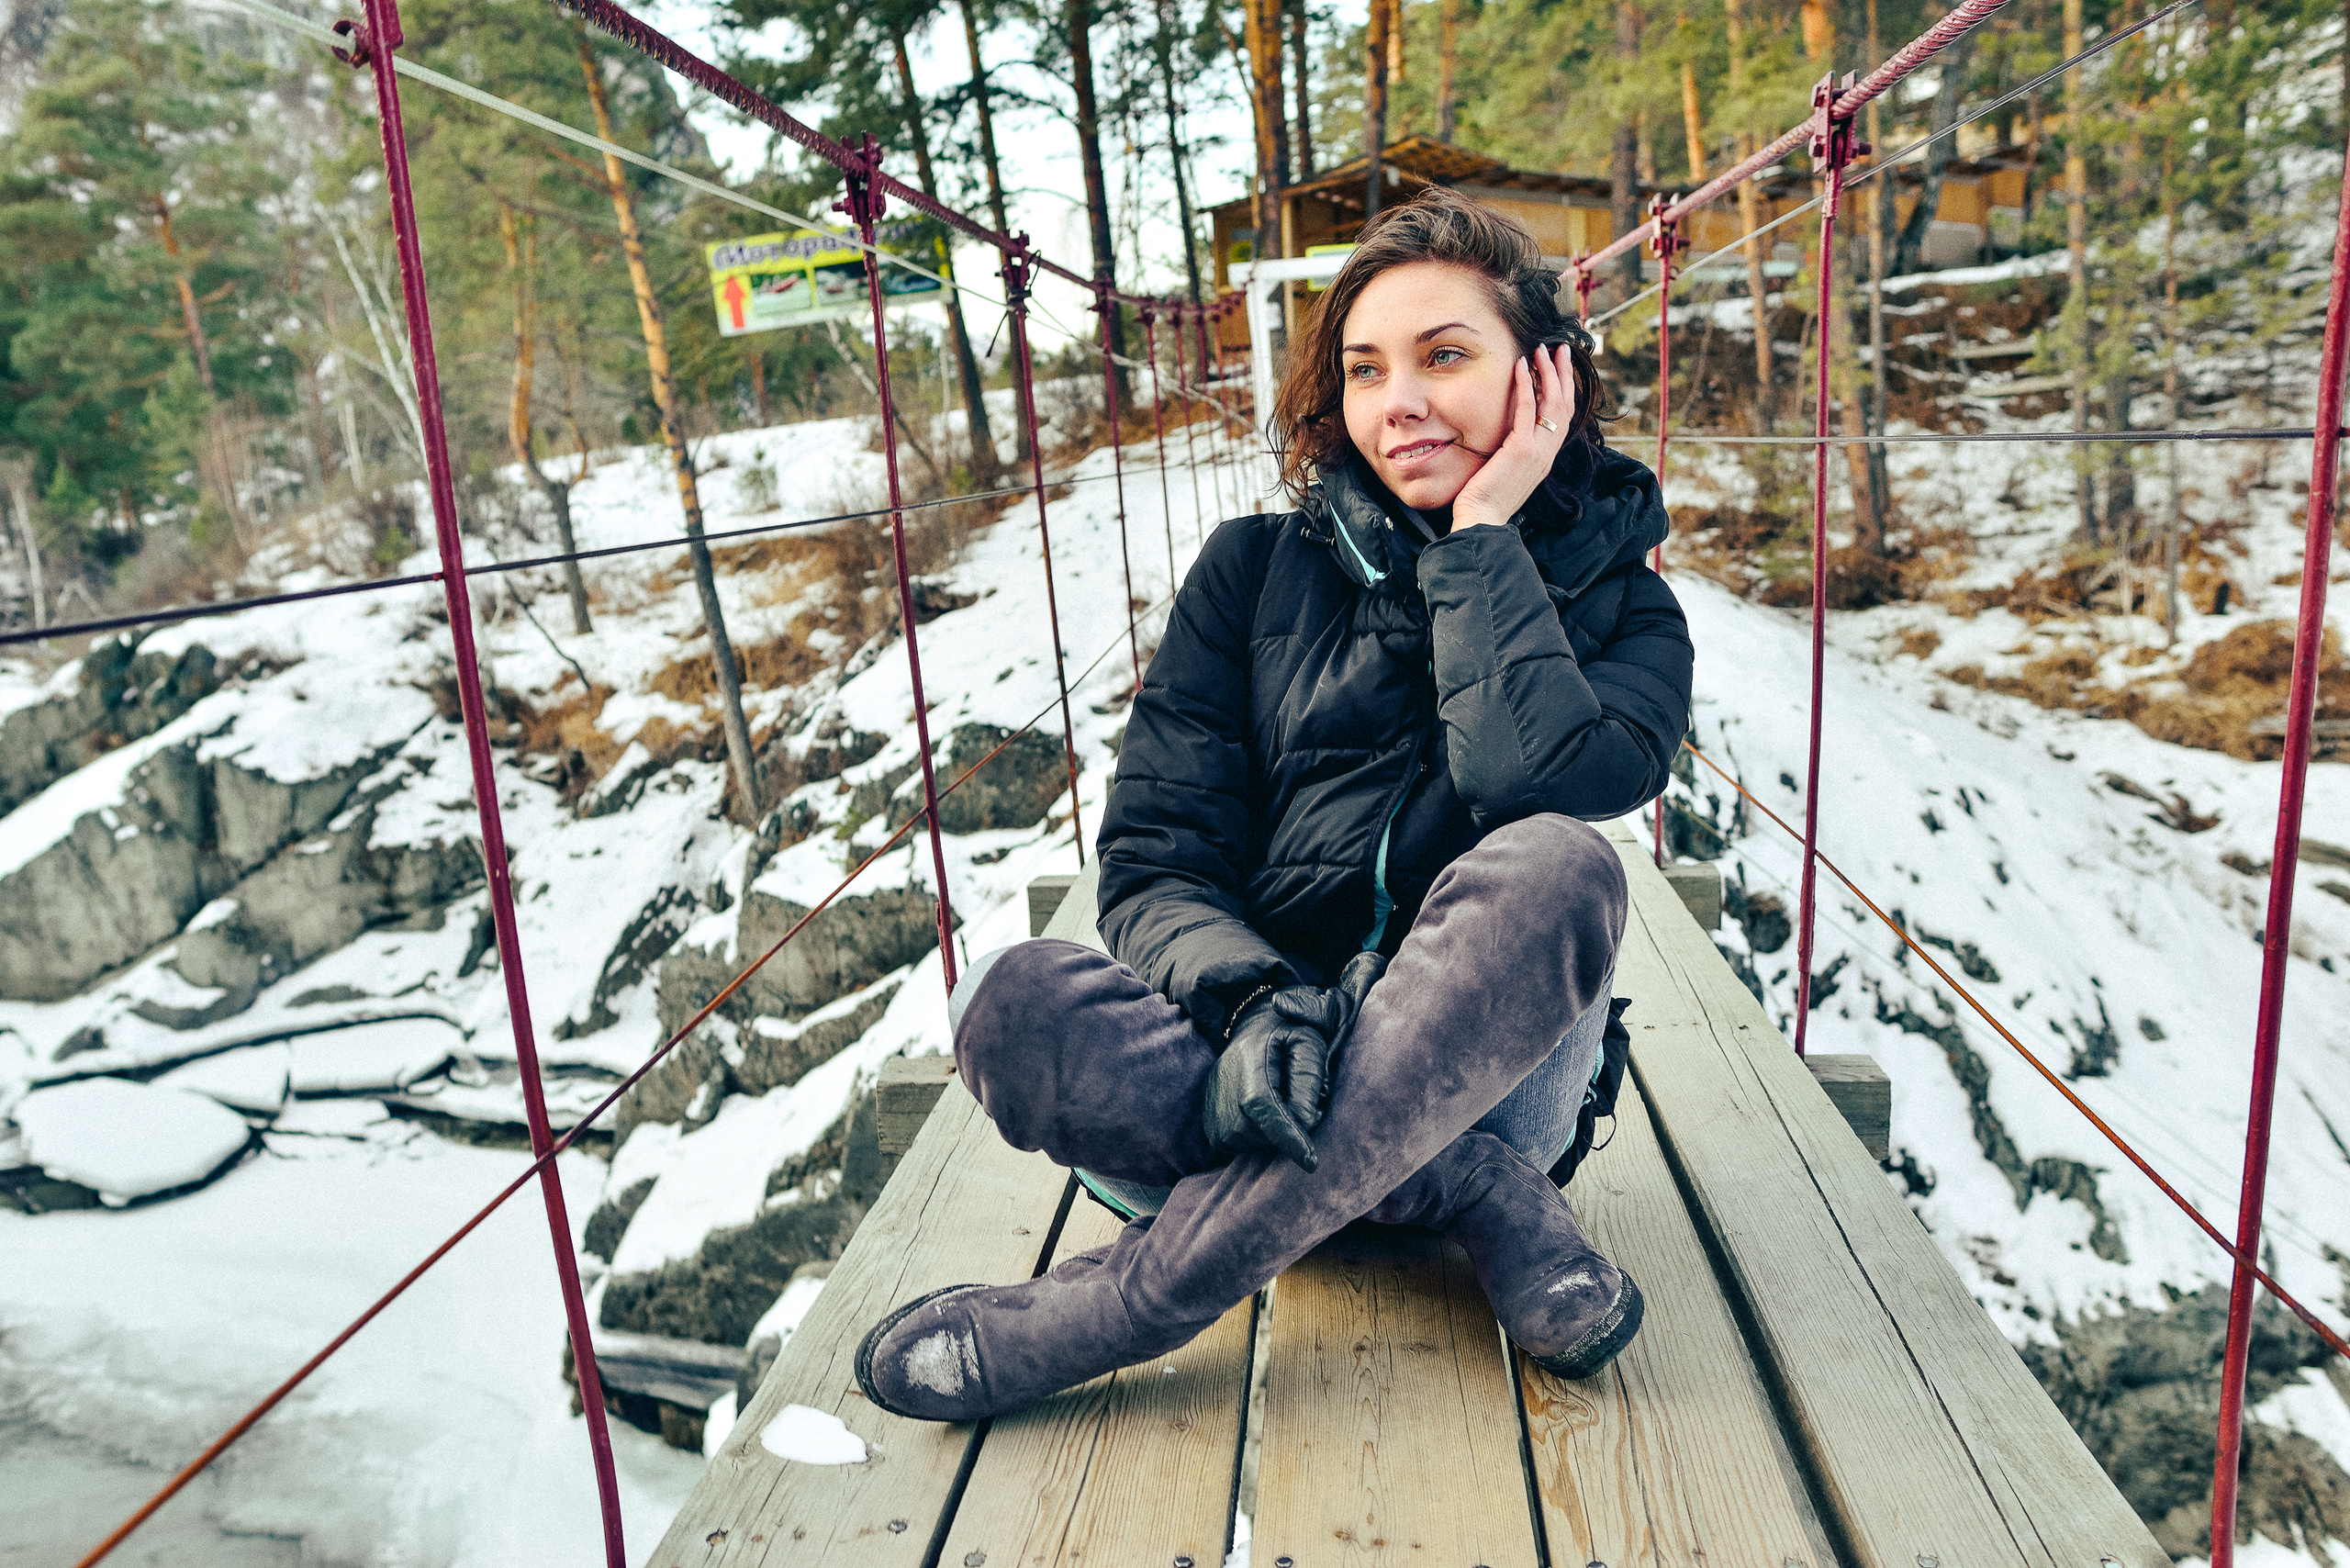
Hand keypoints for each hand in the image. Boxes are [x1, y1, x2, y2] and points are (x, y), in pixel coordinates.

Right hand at [1201, 951, 1386, 1171]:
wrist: (1250, 1031)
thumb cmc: (1285, 1037)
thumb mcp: (1307, 1044)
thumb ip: (1308, 1080)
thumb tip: (1304, 1122)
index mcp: (1250, 1067)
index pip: (1266, 1110)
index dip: (1288, 1138)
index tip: (1311, 1163)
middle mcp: (1224, 1092)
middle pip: (1263, 1133)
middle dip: (1289, 1131)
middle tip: (1301, 1104)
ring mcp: (1212, 1110)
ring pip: (1253, 1144)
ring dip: (1273, 1135)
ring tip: (1279, 1105)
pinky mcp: (1210, 1125)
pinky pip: (1242, 1146)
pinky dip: (1259, 1137)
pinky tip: (1262, 1114)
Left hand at [1451, 343, 1575, 531]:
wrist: (1482, 521)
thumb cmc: (1487, 499)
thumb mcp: (1507, 470)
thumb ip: (1514, 450)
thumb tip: (1508, 433)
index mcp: (1546, 457)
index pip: (1563, 416)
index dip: (1564, 388)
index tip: (1558, 366)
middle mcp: (1548, 453)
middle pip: (1565, 404)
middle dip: (1563, 373)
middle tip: (1560, 347)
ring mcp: (1538, 451)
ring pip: (1553, 403)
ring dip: (1548, 372)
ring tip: (1541, 349)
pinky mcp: (1521, 449)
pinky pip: (1528, 409)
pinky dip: (1526, 384)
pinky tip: (1521, 365)